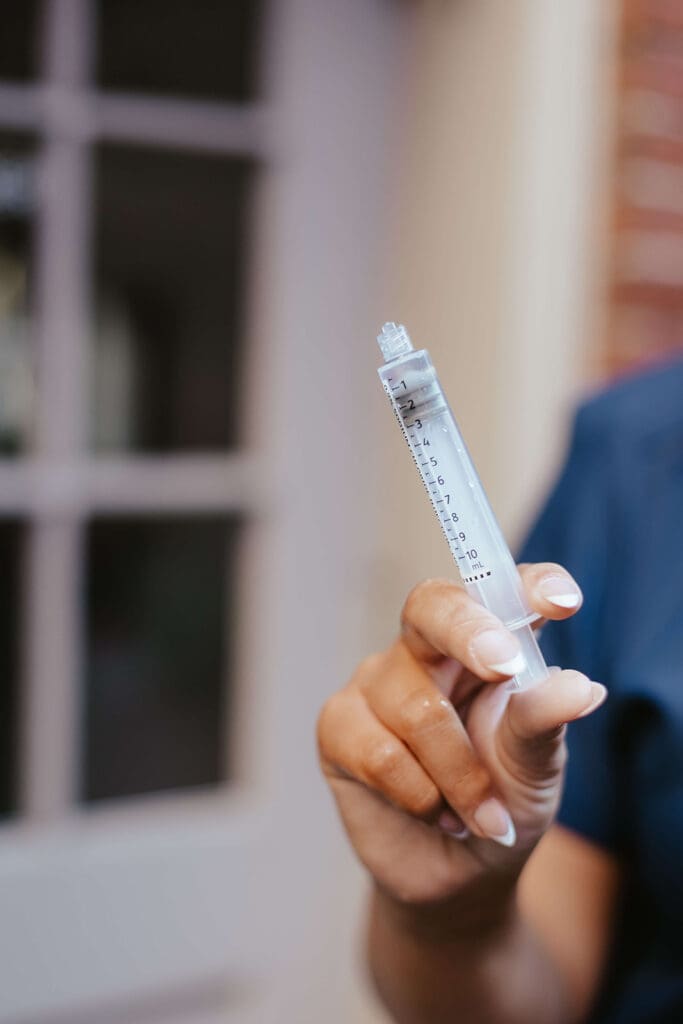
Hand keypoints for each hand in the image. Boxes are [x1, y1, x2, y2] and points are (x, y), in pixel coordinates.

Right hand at [317, 564, 605, 906]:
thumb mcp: (537, 764)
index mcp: (487, 641)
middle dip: (468, 633)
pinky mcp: (339, 726)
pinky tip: (437, 815)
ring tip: (481, 816)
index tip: (562, 602)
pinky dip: (419, 794)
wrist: (460, 872)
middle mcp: (428, 648)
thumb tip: (580, 688)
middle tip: (503, 666)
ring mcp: (378, 682)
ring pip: (416, 707)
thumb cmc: (504, 799)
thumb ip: (545, 720)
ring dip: (459, 776)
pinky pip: (377, 751)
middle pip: (432, 606)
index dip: (530, 583)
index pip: (502, 590)